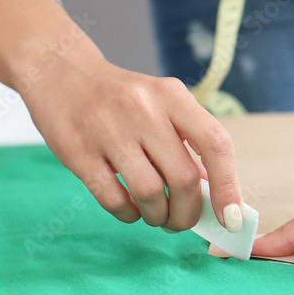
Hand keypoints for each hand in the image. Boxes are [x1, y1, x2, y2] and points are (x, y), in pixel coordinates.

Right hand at [21, 53, 243, 232]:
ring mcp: (108, 130)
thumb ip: (189, 141)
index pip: (216, 144)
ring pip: (149, 193)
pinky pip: (113, 199)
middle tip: (183, 221)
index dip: (228, 186)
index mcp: (173, 96)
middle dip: (189, 212)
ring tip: (157, 216)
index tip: (232, 218)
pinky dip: (128, 214)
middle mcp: (144, 109)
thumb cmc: (123, 98)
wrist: (61, 73)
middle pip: (183, 178)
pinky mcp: (78, 152)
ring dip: (159, 216)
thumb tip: (212, 191)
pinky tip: (130, 210)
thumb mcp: (162, 104)